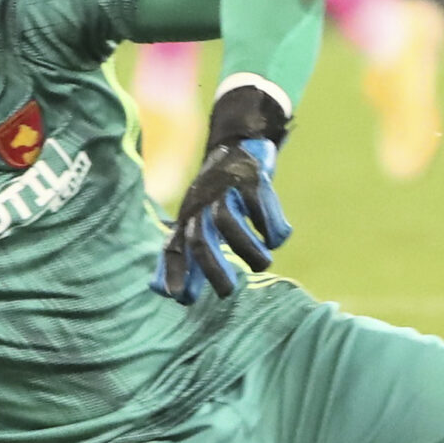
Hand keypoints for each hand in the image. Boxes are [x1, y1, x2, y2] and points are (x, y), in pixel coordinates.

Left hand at [152, 137, 292, 305]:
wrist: (238, 143)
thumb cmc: (216, 195)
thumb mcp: (196, 221)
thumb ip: (185, 256)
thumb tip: (167, 294)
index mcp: (188, 216)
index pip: (174, 245)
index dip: (174, 271)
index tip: (180, 299)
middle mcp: (202, 202)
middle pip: (200, 237)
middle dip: (213, 268)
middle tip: (228, 292)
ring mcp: (226, 188)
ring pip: (228, 221)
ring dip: (247, 249)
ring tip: (263, 263)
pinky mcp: (251, 176)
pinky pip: (259, 204)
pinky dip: (270, 226)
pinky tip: (276, 238)